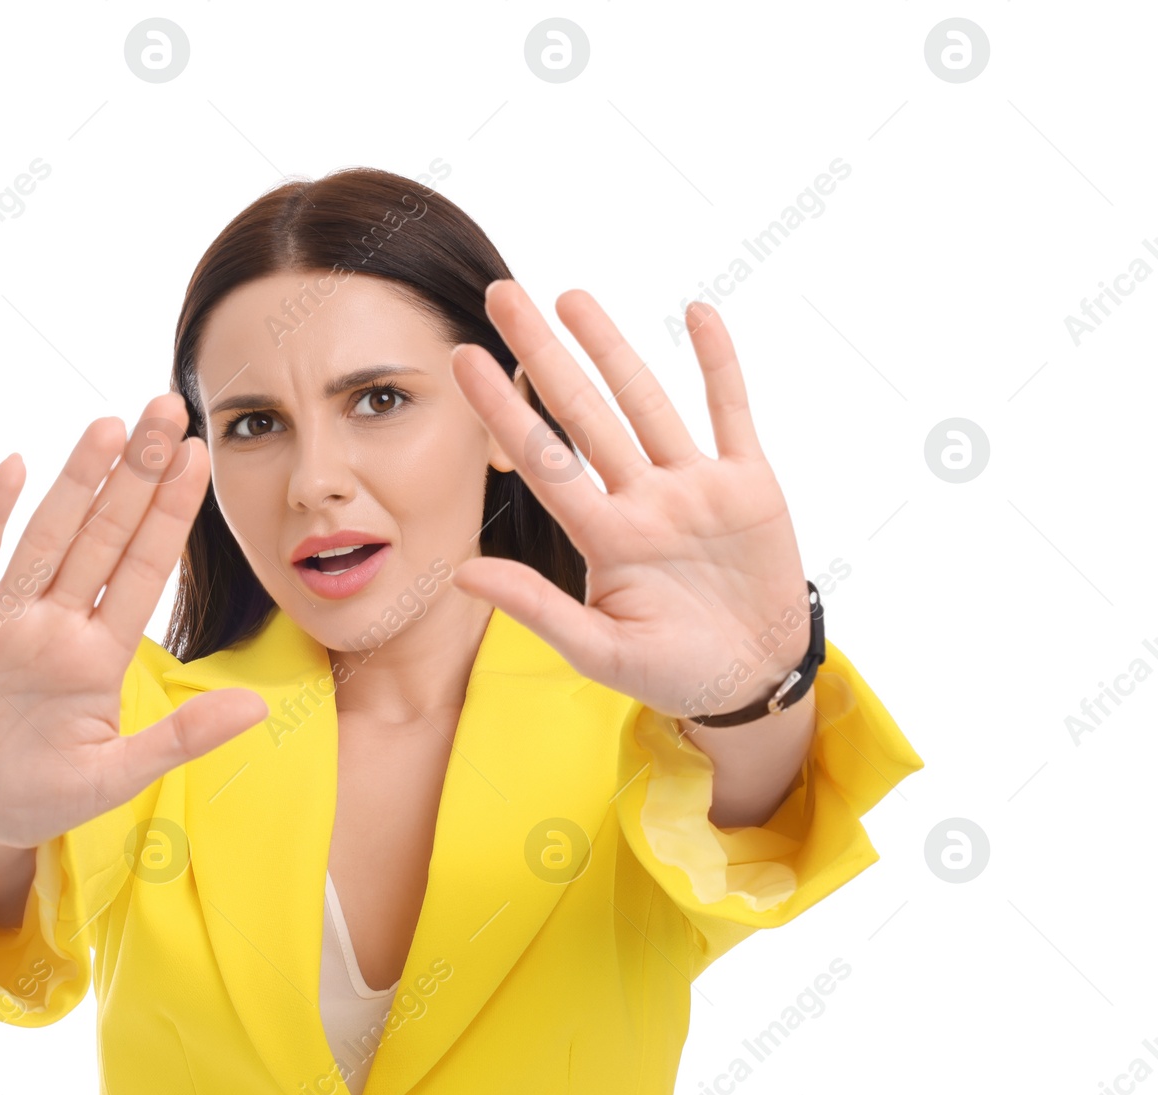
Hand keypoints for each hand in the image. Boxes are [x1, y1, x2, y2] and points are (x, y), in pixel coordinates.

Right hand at [0, 393, 267, 859]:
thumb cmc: (37, 798)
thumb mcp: (114, 777)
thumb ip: (180, 739)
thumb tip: (258, 710)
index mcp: (99, 655)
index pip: (144, 568)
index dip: (170, 512)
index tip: (199, 456)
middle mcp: (56, 624)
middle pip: (102, 534)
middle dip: (135, 472)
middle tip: (166, 407)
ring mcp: (3, 620)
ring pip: (46, 535)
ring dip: (76, 481)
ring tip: (109, 426)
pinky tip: (14, 466)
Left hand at [447, 282, 811, 719]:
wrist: (753, 681)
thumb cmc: (673, 672)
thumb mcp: (601, 651)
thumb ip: (537, 609)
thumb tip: (462, 572)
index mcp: (603, 538)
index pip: (541, 460)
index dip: (501, 409)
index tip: (462, 358)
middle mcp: (641, 500)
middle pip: (583, 413)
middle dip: (542, 354)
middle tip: (502, 293)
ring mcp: (693, 488)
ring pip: (646, 401)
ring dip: (613, 348)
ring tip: (571, 297)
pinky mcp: (750, 484)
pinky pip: (731, 411)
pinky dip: (718, 364)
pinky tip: (695, 314)